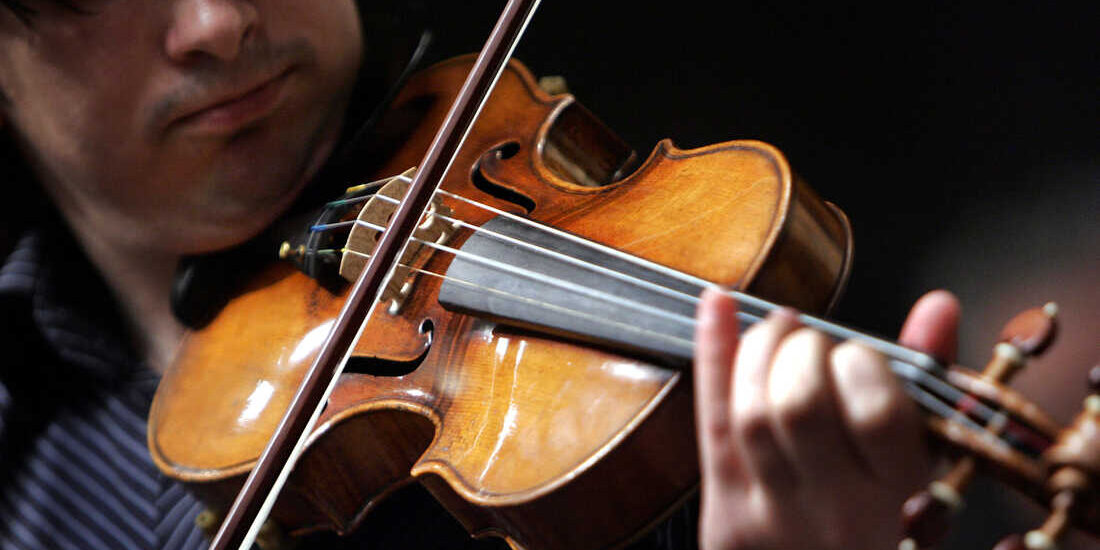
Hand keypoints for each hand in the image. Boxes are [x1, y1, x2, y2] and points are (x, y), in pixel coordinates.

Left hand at [692, 289, 959, 549]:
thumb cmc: (877, 524)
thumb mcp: (923, 463)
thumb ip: (929, 381)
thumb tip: (938, 304)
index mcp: (898, 495)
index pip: (877, 413)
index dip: (860, 363)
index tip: (856, 355)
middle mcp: (837, 510)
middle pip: (800, 405)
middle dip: (802, 350)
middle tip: (810, 344)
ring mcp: (774, 513)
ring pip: (751, 413)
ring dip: (760, 349)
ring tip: (778, 334)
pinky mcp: (726, 511)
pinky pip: (712, 422)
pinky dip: (712, 352)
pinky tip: (716, 305)